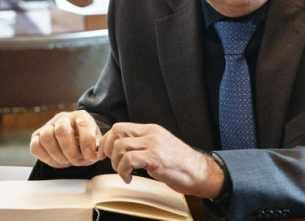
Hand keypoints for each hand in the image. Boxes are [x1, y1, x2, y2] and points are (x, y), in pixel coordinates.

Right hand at [29, 110, 102, 168]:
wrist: (71, 145)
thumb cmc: (84, 144)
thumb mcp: (95, 145)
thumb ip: (96, 149)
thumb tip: (94, 155)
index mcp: (81, 117)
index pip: (84, 124)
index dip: (87, 140)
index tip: (90, 155)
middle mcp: (63, 118)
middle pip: (62, 130)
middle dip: (70, 150)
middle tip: (77, 161)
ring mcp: (48, 126)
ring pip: (46, 137)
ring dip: (57, 154)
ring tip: (66, 160)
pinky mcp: (36, 136)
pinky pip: (35, 146)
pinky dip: (45, 157)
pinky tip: (56, 160)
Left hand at [99, 123, 223, 198]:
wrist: (199, 172)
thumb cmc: (180, 164)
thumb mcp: (159, 147)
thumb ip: (142, 145)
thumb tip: (121, 150)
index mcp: (151, 130)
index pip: (120, 127)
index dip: (107, 140)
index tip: (106, 154)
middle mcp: (152, 133)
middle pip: (117, 131)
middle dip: (107, 148)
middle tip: (111, 162)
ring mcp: (154, 144)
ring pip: (120, 146)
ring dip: (116, 163)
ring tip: (124, 172)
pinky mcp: (155, 157)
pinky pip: (129, 160)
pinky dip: (123, 171)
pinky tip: (129, 178)